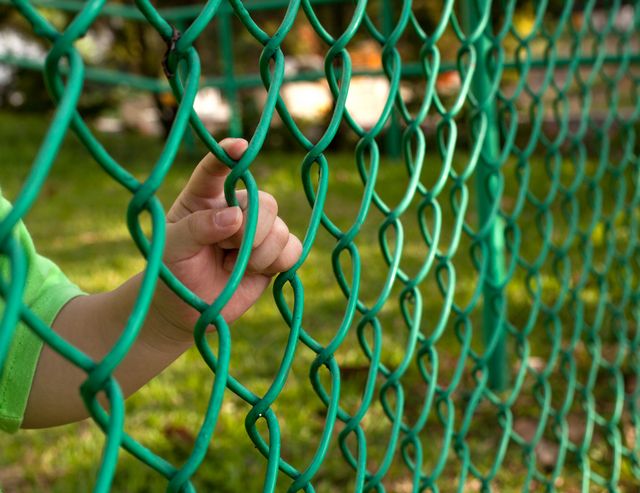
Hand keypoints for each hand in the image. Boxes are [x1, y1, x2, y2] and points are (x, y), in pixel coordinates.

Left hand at [151, 138, 301, 339]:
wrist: (186, 309)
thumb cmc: (171, 272)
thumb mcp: (172, 248)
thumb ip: (198, 228)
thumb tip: (234, 217)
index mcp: (203, 197)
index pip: (216, 170)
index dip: (228, 155)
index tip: (238, 148)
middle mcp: (235, 207)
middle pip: (264, 202)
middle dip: (250, 231)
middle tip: (225, 249)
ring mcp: (258, 230)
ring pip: (280, 229)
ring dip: (258, 254)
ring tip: (233, 266)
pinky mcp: (275, 254)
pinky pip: (294, 249)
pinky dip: (277, 263)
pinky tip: (255, 271)